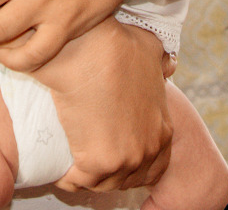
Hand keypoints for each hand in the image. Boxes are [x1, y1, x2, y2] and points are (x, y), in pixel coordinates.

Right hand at [33, 20, 173, 191]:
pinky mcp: (98, 162)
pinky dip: (67, 179)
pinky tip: (60, 170)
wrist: (86, 48)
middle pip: (128, 179)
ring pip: (103, 184)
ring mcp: (125, 158)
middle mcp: (148, 148)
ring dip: (87, 178)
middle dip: (109, 173)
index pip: (154, 166)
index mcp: (162, 129)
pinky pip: (78, 182)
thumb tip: (167, 64)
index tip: (113, 156)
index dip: (133, 164)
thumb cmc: (114, 43)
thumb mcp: (152, 51)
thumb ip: (162, 62)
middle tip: (90, 162)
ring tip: (72, 165)